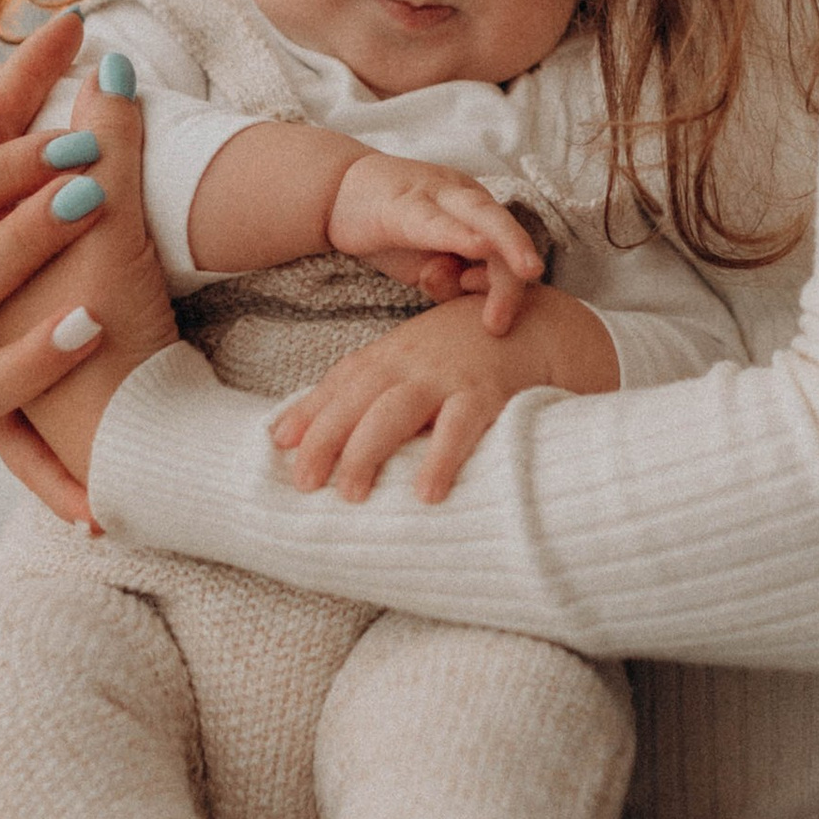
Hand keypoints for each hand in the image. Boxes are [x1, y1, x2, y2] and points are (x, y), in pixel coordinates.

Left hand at [267, 284, 619, 504]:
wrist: (539, 325)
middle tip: (305, 483)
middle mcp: (413, 361)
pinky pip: (461, 427)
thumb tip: (289, 431)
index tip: (279, 444)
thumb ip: (359, 386)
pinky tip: (426, 493)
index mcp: (392, 353)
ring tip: (351, 494)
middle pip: (359, 398)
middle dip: (328, 438)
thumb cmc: (464, 351)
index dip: (309, 411)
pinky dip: (442, 457)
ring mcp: (449, 375)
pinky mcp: (488, 392)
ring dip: (370, 450)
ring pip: (397, 410)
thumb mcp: (409, 359)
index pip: (342, 381)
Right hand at [324, 152, 543, 336]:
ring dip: (506, 243)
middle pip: (504, 228)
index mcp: (477, 214)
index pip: (507, 252)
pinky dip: (458, 233)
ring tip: (526, 270)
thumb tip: (475, 300)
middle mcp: (465, 198)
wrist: (335, 192)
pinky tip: (478, 244)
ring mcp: (437, 194)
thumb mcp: (425, 267)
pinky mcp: (403, 203)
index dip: (512, 287)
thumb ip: (453, 283)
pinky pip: (435, 220)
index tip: (498, 323)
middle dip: (520, 262)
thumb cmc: (389, 232)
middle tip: (531, 287)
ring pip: (482, 215)